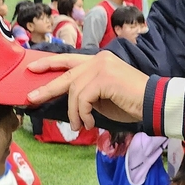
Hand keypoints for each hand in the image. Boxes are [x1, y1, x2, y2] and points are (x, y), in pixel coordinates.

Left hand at [26, 51, 147, 129]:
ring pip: (74, 90)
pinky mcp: (104, 77)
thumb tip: (68, 103)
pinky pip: (83, 98)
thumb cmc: (130, 103)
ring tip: (79, 125)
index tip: (32, 69)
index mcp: (98, 61)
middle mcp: (98, 59)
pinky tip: (89, 123)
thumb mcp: (102, 98)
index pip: (69, 60)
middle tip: (31, 99)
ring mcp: (101, 66)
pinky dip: (83, 114)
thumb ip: (86, 94)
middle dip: (47, 88)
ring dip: (74, 112)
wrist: (153, 103)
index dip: (49, 63)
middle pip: (66, 74)